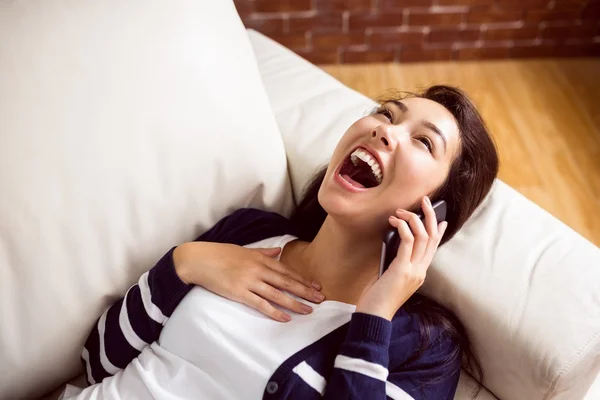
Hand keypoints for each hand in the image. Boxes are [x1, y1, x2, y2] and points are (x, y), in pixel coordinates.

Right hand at [173, 242, 323, 321]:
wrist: (199, 260)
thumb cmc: (221, 254)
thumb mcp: (245, 250)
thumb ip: (264, 252)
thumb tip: (279, 251)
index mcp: (260, 258)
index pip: (286, 270)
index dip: (302, 279)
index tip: (315, 285)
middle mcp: (258, 269)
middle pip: (286, 282)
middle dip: (304, 291)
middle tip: (320, 298)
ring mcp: (249, 281)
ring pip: (277, 294)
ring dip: (294, 303)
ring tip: (308, 310)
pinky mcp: (239, 293)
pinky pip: (260, 304)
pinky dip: (274, 312)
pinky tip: (285, 318)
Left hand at [356, 196, 447, 320]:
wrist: (373, 317)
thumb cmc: (377, 298)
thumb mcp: (389, 276)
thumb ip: (395, 261)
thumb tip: (393, 242)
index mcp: (420, 273)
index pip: (433, 249)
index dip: (438, 231)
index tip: (441, 219)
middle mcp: (421, 271)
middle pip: (432, 238)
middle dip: (430, 216)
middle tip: (424, 200)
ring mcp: (414, 271)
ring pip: (423, 236)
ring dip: (412, 218)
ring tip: (400, 210)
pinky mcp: (402, 269)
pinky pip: (407, 241)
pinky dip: (403, 227)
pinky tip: (395, 221)